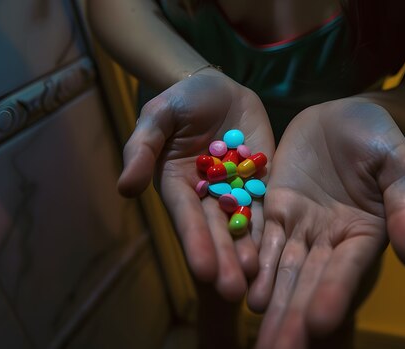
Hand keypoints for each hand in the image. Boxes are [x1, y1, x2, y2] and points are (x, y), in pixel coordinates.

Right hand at [118, 69, 274, 300]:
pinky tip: (280, 249)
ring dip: (249, 252)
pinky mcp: (260, 181)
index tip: (203, 271)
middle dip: (224, 260)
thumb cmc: (181, 101)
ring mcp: (235, 191)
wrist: (217, 89)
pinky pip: (267, 205)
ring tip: (257, 280)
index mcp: (178, 185)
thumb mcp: (157, 117)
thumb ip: (142, 149)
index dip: (195, 242)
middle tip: (234, 292)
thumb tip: (125, 188)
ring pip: (243, 225)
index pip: (186, 217)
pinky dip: (272, 226)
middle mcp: (206, 196)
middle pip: (216, 230)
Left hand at [247, 98, 404, 347]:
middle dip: (294, 317)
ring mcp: (301, 226)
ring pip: (283, 270)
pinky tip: (244, 294)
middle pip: (310, 282)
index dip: (334, 294)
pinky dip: (254, 266)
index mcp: (364, 233)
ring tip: (261, 340)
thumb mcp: (398, 164)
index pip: (347, 268)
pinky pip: (261, 240)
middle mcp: (331, 239)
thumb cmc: (378, 136)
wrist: (343, 114)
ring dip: (272, 305)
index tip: (319, 323)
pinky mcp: (275, 209)